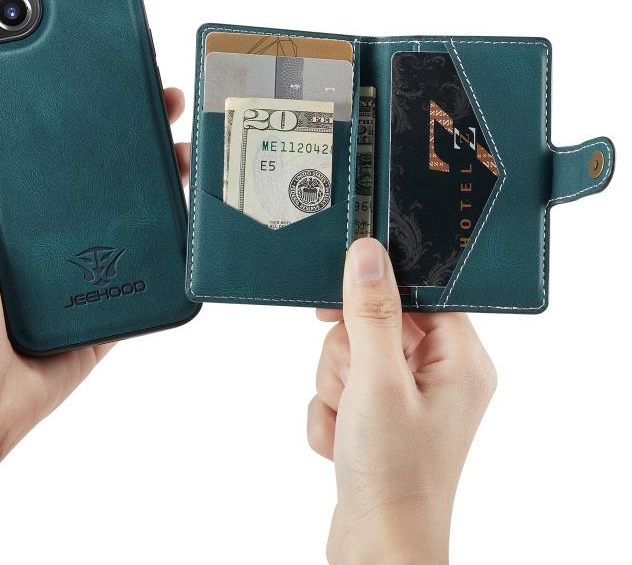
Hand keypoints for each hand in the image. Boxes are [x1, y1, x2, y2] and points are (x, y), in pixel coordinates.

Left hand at [0, 81, 190, 463]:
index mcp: (13, 206)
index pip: (54, 145)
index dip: (82, 109)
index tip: (108, 76)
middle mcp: (50, 231)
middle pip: (102, 172)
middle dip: (137, 135)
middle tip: (166, 104)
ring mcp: (85, 266)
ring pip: (132, 213)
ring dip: (162, 180)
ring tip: (188, 150)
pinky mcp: (110, 300)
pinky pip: (147, 265)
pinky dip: (170, 242)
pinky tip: (190, 212)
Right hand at [307, 238, 496, 564]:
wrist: (375, 550)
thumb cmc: (395, 478)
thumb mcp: (378, 381)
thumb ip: (372, 312)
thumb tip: (368, 254)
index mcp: (459, 361)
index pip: (420, 291)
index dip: (378, 288)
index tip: (343, 296)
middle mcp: (438, 376)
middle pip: (377, 322)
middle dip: (349, 354)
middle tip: (355, 385)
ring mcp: (407, 399)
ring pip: (351, 354)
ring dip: (335, 386)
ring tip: (349, 422)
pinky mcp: (381, 418)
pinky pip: (340, 387)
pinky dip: (331, 411)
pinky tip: (344, 441)